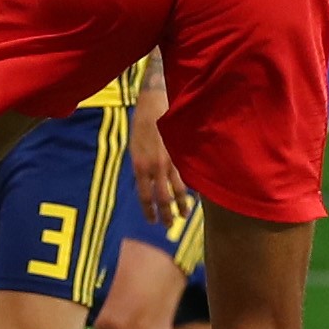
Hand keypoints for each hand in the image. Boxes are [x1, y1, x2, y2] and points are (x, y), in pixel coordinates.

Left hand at [132, 111, 187, 225]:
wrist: (154, 103)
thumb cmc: (141, 125)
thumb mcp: (134, 148)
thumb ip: (141, 167)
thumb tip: (146, 184)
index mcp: (139, 166)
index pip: (145, 197)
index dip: (149, 212)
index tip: (152, 221)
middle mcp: (155, 167)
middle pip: (163, 198)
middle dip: (166, 215)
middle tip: (169, 225)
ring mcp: (170, 161)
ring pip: (179, 190)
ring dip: (182, 205)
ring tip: (184, 215)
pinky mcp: (181, 154)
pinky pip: (186, 176)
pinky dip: (189, 187)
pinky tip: (193, 196)